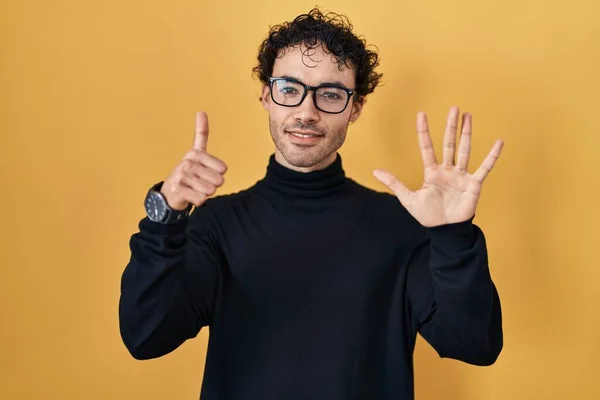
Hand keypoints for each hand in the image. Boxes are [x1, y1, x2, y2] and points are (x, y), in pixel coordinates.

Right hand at [160, 112, 227, 209]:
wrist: (169, 193)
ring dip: (205, 193)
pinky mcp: (179, 190)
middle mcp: (188, 163)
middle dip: (213, 185)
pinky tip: (190, 196)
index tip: (206, 171)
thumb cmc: (188, 172)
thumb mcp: (196, 153)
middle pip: (219, 180)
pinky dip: (199, 201)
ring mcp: (182, 177)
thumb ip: (201, 134)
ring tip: (195, 189)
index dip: (218, 174)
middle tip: (200, 183)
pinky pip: (201, 199)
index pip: (223, 168)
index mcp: (195, 153)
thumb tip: (201, 111)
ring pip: (210, 191)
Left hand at [373, 106, 502, 226]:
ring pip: (464, 150)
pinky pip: (485, 167)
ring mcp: (461, 175)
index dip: (424, 131)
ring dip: (467, 133)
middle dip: (451, 126)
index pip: (427, 147)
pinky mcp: (474, 184)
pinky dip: (492, 156)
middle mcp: (447, 170)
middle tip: (454, 108)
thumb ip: (394, 183)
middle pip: (448, 144)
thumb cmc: (429, 215)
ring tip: (468, 116)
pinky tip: (499, 142)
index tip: (421, 114)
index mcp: (432, 172)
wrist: (445, 230)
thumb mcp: (408, 199)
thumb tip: (375, 171)